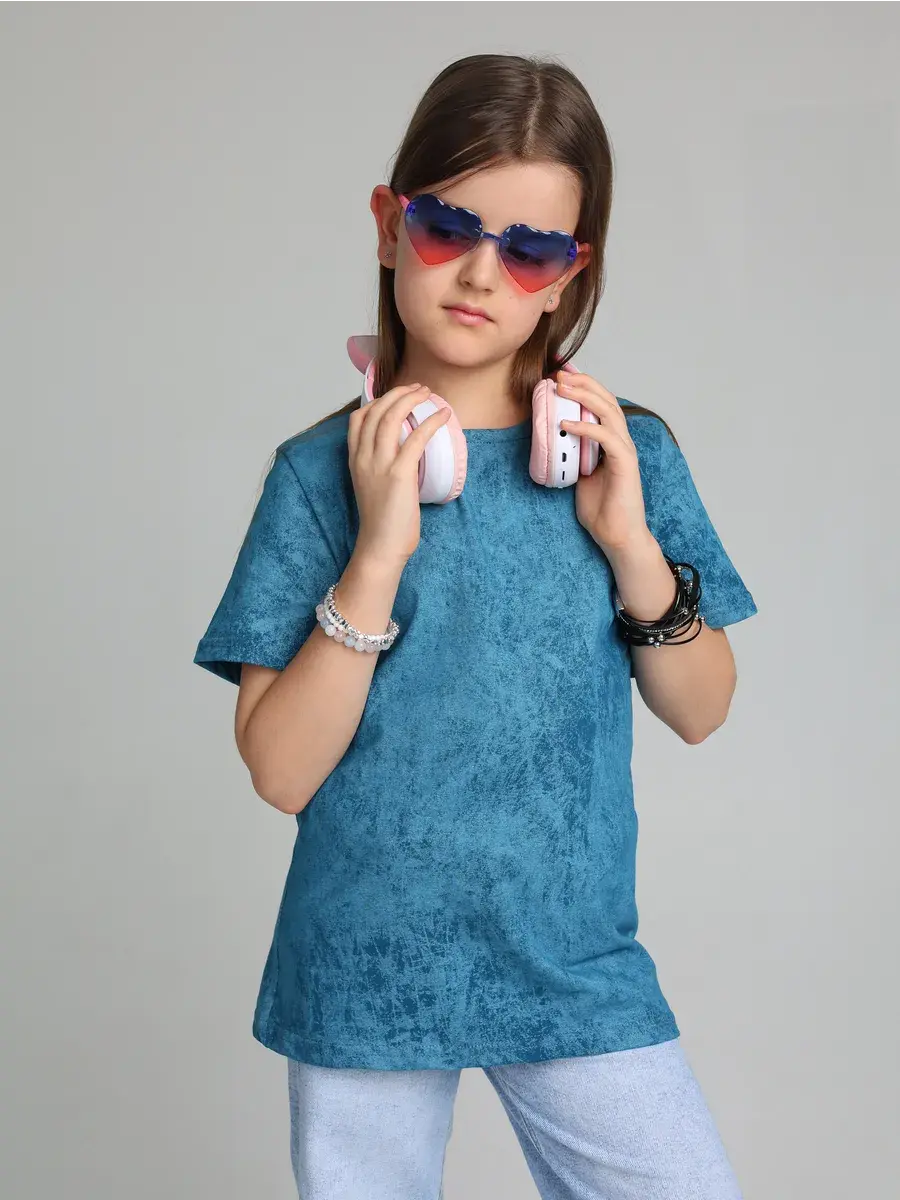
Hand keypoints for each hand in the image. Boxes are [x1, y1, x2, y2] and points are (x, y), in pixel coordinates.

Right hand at [348, 383, 451, 565]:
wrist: (381, 545)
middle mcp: (363, 457)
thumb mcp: (373, 486)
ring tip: (430, 394)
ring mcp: (379, 464)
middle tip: (420, 389)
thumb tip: (404, 451)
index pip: (358, 418)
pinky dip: (432, 421)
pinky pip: (416, 437)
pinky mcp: (399, 473)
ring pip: (392, 416)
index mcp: (354, 460)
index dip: (379, 400)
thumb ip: (380, 466)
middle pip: (377, 410)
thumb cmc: (383, 521)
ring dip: (413, 399)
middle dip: (399, 393)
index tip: (398, 397)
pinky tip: (444, 416)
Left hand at [557, 370, 651, 555]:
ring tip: (562, 387)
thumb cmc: (601, 509)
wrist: (617, 536)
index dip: (583, 387)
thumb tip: (552, 440)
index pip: (600, 405)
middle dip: (583, 383)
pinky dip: (586, 427)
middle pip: (607, 400)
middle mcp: (621, 442)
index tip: (560, 375)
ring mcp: (625, 452)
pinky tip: (566, 423)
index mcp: (611, 442)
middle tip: (559, 373)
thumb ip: (572, 455)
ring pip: (609, 412)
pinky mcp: (626, 465)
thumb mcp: (578, 475)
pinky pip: (606, 438)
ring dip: (584, 396)